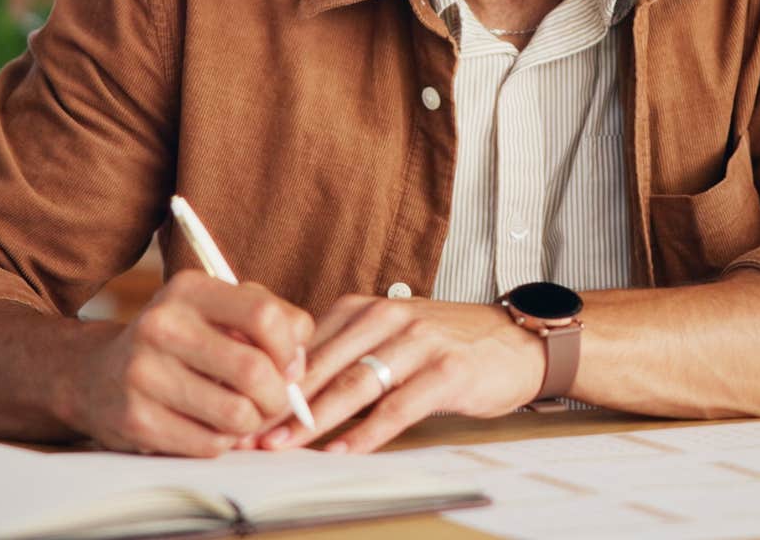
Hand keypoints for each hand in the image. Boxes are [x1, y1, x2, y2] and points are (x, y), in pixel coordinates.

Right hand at [68, 270, 312, 456]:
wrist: (95, 375)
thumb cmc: (177, 343)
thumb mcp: (213, 310)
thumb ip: (268, 319)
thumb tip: (300, 361)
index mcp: (188, 290)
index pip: (263, 316)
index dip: (291, 348)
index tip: (289, 364)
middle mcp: (161, 326)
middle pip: (255, 371)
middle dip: (279, 396)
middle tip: (274, 401)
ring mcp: (144, 375)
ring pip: (237, 415)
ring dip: (252, 423)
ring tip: (243, 415)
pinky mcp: (137, 420)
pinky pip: (211, 444)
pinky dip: (223, 441)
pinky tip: (211, 427)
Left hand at [257, 295, 545, 452]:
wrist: (516, 342)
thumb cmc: (447, 343)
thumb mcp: (390, 334)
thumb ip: (345, 354)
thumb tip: (287, 391)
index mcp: (365, 308)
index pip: (305, 346)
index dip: (270, 380)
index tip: (243, 411)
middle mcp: (387, 318)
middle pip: (322, 366)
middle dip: (282, 404)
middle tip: (250, 434)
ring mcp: (418, 343)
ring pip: (354, 384)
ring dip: (314, 419)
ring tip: (284, 444)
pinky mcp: (446, 372)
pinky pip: (397, 407)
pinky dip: (366, 433)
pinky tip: (342, 450)